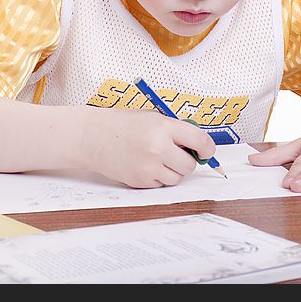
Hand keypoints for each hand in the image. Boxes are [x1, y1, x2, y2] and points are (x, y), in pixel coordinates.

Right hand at [79, 108, 216, 188]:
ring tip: (157, 158)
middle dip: (187, 161)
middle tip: (176, 153)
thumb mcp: (152, 118)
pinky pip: (161, 184)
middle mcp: (158, 148)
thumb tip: (199, 147)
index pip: (200, 141)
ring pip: (177, 178)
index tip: (206, 151)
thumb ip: (176, 130)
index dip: (207, 149)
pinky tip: (144, 164)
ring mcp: (149, 167)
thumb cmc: (123, 124)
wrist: (93, 136)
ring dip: (172, 170)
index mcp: (163, 127)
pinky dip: (158, 177)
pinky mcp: (140, 181)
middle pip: (189, 165)